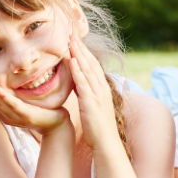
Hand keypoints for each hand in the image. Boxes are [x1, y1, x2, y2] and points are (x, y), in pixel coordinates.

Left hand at [67, 34, 121, 151]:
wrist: (106, 144)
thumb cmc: (98, 128)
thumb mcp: (92, 106)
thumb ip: (86, 93)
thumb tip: (78, 85)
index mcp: (102, 89)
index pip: (93, 65)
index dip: (84, 52)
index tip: (75, 40)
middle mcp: (101, 88)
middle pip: (91, 63)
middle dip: (81, 48)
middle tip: (71, 33)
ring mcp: (98, 95)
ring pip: (87, 69)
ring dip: (79, 54)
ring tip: (70, 41)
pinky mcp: (92, 102)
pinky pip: (84, 83)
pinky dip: (78, 70)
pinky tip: (72, 60)